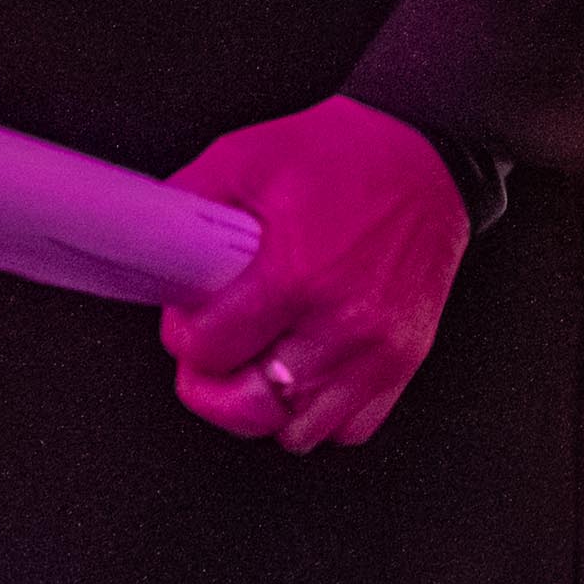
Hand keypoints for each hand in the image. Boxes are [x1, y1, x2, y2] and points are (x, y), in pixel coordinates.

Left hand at [160, 98, 473, 453]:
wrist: (431, 154)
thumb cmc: (349, 152)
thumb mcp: (247, 156)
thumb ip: (192, 204)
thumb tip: (152, 246)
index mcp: (298, 271)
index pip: (209, 350)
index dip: (183, 337)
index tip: (187, 325)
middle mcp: (343, 321)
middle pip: (249, 408)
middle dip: (212, 390)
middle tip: (209, 361)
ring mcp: (379, 349)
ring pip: (299, 431)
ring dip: (268, 406)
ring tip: (259, 365)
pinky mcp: (406, 360)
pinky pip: (350, 428)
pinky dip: (322, 412)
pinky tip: (306, 372)